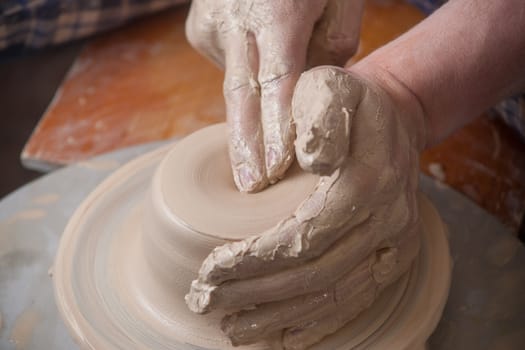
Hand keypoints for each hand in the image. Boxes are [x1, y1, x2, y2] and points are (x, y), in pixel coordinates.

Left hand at [185, 66, 425, 348]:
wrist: (392, 119)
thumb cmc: (349, 102)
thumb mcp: (330, 86)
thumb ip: (319, 116)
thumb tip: (308, 157)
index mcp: (367, 181)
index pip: (303, 236)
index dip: (254, 260)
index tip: (210, 270)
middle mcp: (386, 221)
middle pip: (314, 275)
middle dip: (256, 294)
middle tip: (207, 303)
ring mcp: (393, 245)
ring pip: (334, 296)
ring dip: (280, 318)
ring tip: (234, 329)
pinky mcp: (393, 259)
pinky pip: (356, 302)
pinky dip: (316, 324)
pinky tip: (283, 337)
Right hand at [186, 0, 364, 191]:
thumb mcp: (339, 1)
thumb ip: (329, 50)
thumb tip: (308, 95)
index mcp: (276, 9)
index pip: (277, 80)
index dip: (277, 126)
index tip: (277, 166)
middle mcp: (235, 17)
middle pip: (240, 94)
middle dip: (245, 145)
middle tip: (250, 185)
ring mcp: (211, 22)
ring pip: (233, 85)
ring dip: (250, 114)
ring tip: (264, 130)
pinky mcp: (199, 28)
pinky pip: (226, 66)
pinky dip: (245, 76)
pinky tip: (256, 59)